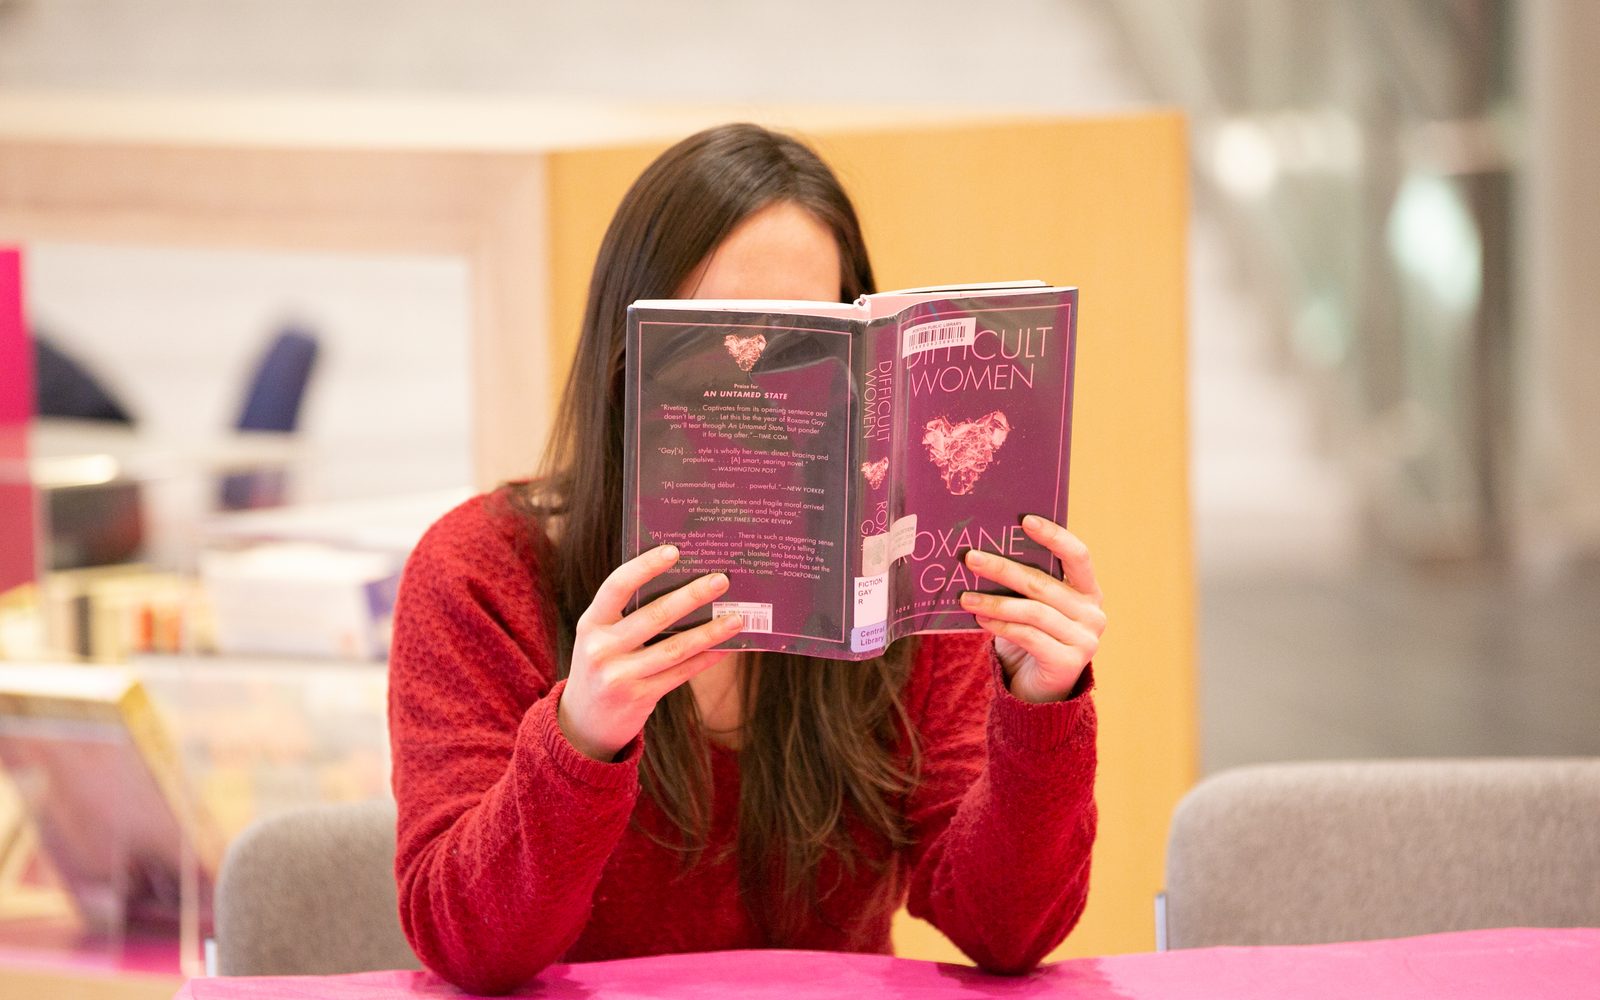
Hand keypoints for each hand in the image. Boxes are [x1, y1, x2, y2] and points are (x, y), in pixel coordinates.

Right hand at [557, 544, 742, 759]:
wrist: (583, 722)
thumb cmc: (602, 665)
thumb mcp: (601, 637)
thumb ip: (628, 614)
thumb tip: (683, 584)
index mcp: (591, 623)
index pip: (617, 586)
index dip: (645, 567)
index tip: (674, 550)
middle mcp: (600, 648)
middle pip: (653, 616)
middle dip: (691, 596)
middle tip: (721, 581)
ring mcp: (618, 676)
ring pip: (674, 648)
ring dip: (709, 632)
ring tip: (736, 617)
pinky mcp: (638, 697)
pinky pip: (680, 673)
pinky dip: (706, 659)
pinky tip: (726, 648)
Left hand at [958, 515, 1104, 703]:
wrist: (1040, 690)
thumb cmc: (1033, 638)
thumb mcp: (1034, 607)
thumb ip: (1026, 584)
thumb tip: (985, 553)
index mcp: (1088, 591)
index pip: (1078, 555)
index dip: (1054, 536)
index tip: (1025, 520)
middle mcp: (1092, 613)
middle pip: (1043, 583)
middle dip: (1003, 568)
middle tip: (971, 558)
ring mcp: (1084, 639)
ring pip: (1032, 611)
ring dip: (994, 602)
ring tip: (966, 597)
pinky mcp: (1069, 662)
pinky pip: (1028, 636)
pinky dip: (1001, 626)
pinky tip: (980, 620)